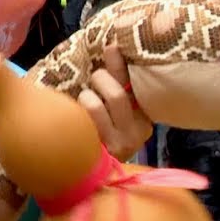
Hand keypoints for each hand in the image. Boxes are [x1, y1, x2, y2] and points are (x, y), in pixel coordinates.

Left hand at [77, 44, 153, 160]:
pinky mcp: (100, 152)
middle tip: (93, 80)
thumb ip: (117, 81)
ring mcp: (118, 144)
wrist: (93, 175)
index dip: (120, 65)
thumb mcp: (116, 108)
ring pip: (95, 104)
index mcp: (144, 117)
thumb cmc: (104, 132)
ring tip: (85, 101)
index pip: (134, 85)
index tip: (111, 46)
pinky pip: (82, 120)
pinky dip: (76, 110)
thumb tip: (112, 45)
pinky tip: (74, 115)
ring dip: (85, 96)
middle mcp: (136, 132)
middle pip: (116, 93)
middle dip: (100, 79)